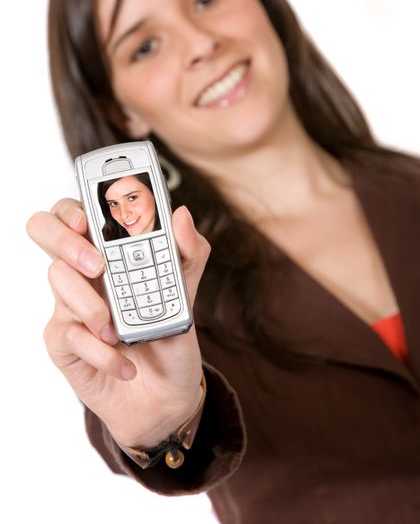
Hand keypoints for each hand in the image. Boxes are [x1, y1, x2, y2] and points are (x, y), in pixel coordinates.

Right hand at [26, 199, 209, 447]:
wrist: (166, 397)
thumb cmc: (170, 339)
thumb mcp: (187, 295)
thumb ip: (189, 253)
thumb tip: (180, 214)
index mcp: (110, 252)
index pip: (77, 212)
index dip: (72, 207)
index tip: (86, 219)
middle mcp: (83, 272)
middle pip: (45, 231)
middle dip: (65, 241)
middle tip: (97, 266)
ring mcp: (68, 305)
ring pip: (58, 280)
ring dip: (94, 307)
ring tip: (121, 332)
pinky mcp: (63, 341)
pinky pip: (70, 334)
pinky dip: (102, 352)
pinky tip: (123, 365)